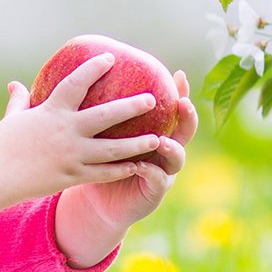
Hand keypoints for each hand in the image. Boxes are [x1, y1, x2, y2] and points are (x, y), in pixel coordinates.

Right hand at [0, 53, 164, 236]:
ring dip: (136, 143)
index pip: (76, 83)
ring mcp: (70, 155)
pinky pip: (103, 173)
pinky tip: (138, 166)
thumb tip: (14, 84)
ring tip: (157, 139)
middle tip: (151, 99)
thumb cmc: (0, 146)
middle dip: (131, 106)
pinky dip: (121, 170)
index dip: (94, 68)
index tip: (110, 59)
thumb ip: (19, 101)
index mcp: (51, 112)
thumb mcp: (12, 119)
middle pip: (106, 115)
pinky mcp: (71, 176)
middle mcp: (65, 131)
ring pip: (112, 149)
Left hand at [64, 67, 199, 232]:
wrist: (97, 200)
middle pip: (185, 130)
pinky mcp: (154, 192)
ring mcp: (163, 172)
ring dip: (172, 147)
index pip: (172, 109)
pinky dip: (151, 172)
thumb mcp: (101, 132)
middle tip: (182, 103)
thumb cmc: (98, 160)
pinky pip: (157, 180)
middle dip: (188, 116)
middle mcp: (165, 150)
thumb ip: (102, 108)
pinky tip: (139, 165)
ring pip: (177, 157)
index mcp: (155, 131)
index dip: (180, 93)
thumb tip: (83, 70)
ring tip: (161, 140)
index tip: (178, 75)